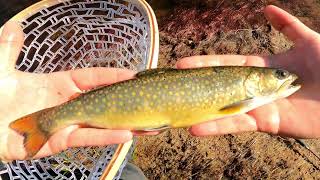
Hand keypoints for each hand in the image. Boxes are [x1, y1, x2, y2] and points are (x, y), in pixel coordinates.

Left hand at [0, 22, 134, 161]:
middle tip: (145, 97)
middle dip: (124, 100)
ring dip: (123, 122)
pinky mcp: (61, 141)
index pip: (91, 78)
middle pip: (101, 101)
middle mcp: (67, 104)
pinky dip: (107, 137)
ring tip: (146, 122)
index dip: (110, 76)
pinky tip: (126, 134)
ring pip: (100, 122)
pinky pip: (88, 138)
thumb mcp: (0, 70)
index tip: (131, 74)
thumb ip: (8, 49)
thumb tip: (14, 27)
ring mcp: (66, 123)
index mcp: (57, 85)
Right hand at [176, 5, 319, 138]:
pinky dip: (217, 127)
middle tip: (175, 80)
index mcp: (262, 69)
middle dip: (198, 83)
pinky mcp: (267, 123)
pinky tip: (195, 129)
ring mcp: (259, 106)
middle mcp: (255, 88)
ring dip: (201, 111)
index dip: (206, 63)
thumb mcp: (309, 42)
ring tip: (179, 113)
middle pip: (221, 85)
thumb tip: (266, 8)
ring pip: (224, 109)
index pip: (227, 64)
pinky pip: (238, 124)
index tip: (184, 62)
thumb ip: (287, 26)